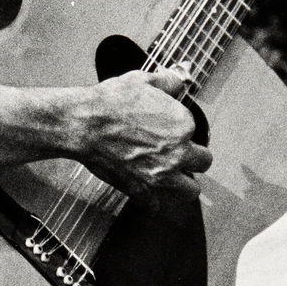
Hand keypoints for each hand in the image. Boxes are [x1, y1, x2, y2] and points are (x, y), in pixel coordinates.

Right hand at [68, 66, 210, 204]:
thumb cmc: (110, 101)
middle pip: (202, 163)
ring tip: (170, 176)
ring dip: (182, 183)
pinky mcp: (142, 190)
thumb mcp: (141, 80)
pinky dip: (154, 200)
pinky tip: (146, 188)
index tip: (170, 131)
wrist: (84, 124)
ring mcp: (162, 175)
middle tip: (176, 154)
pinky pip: (159, 205)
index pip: (198, 133)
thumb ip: (167, 81)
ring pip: (190, 191)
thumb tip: (179, 79)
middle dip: (191, 159)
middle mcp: (178, 152)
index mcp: (183, 124)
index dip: (184, 132)